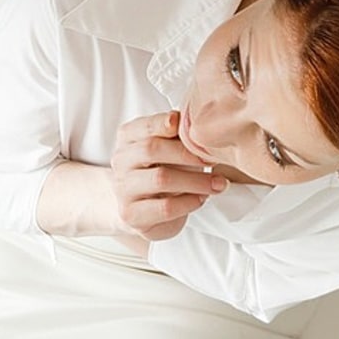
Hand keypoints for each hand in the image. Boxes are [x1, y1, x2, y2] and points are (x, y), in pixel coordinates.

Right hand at [109, 111, 227, 241]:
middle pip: (152, 149)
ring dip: (196, 180)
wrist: (143, 213)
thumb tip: (201, 128)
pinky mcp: (132, 215)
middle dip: (187, 153)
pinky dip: (189, 202)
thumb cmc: (161, 174)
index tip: (187, 126)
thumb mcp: (169, 150)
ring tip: (217, 183)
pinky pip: (166, 207)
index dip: (164, 123)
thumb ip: (178, 137)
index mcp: (128, 138)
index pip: (144, 126)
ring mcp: (124, 189)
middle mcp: (121, 161)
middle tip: (212, 159)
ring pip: (161, 179)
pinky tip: (202, 198)